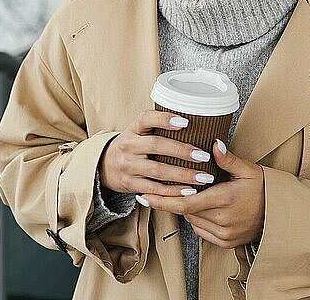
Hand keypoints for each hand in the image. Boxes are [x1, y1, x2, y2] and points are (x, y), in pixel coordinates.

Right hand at [98, 110, 215, 195]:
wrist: (105, 165)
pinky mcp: (130, 184)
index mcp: (134, 128)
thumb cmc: (133, 144)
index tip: (186, 122)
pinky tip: (188, 191)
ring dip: (182, 175)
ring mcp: (128, 166)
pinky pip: (153, 189)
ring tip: (203, 177)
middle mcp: (128, 145)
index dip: (165, 119)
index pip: (147, 118)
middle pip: (156, 145)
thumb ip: (159, 126)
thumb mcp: (139, 130)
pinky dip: (172, 191)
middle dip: (182, 151)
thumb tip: (196, 120)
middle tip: (203, 155)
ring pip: (157, 170)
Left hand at [136, 139, 264, 248]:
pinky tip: (198, 206)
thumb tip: (214, 144)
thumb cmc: (264, 188)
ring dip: (185, 209)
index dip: (163, 200)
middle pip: (186, 211)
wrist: (279, 214)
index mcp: (225, 199)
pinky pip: (201, 231)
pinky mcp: (225, 242)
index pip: (186, 202)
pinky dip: (196, 219)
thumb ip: (228, 159)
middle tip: (154, 190)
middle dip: (172, 200)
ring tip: (181, 193)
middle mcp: (222, 220)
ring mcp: (224, 234)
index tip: (146, 195)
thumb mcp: (248, 170)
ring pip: (192, 221)